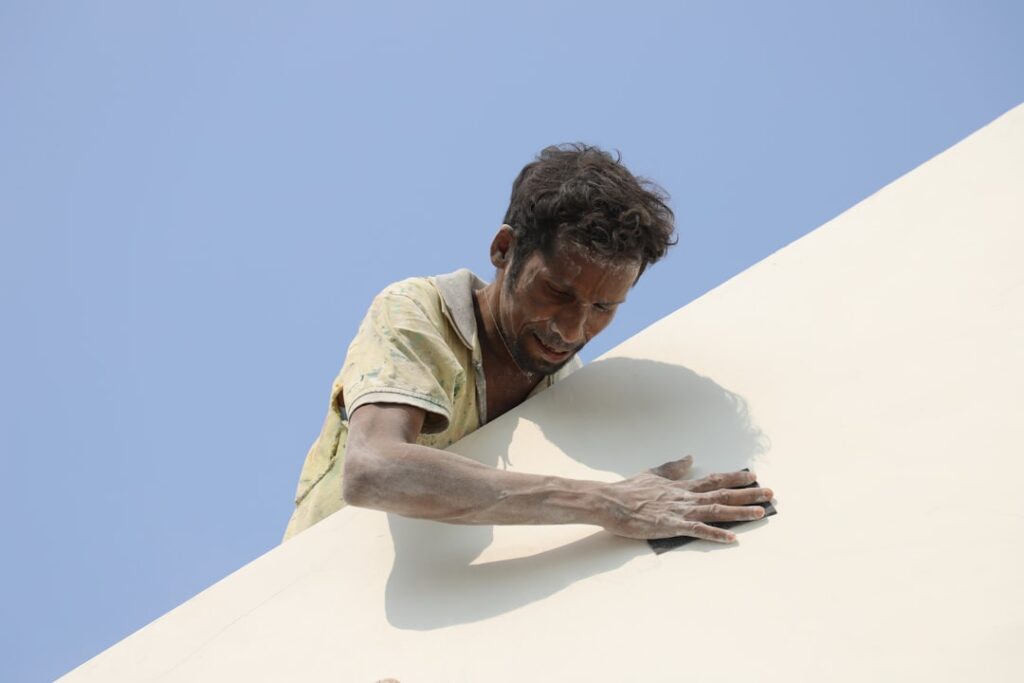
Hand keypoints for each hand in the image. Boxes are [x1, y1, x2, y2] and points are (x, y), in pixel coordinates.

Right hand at [598, 455, 772, 542]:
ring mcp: (680, 512)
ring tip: (761, 512)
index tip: (753, 476)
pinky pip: (699, 531)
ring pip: (717, 510)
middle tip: (771, 494)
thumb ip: (673, 468)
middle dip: (749, 494)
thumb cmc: (628, 491)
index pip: (714, 479)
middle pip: (723, 493)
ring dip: (741, 512)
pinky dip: (716, 535)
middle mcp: (686, 497)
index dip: (735, 478)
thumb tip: (688, 457)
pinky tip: (732, 539)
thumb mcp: (653, 474)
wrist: (610, 502)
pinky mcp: (672, 526)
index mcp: (681, 487)